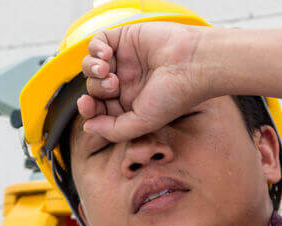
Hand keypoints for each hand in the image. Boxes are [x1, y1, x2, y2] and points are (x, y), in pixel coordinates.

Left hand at [78, 22, 207, 141]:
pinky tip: (107, 54)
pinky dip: (95, 48)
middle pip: (93, 87)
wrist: (194, 64)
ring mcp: (124, 60)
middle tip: (114, 85)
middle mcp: (126, 83)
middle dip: (97, 88)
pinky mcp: (125, 39)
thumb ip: (113, 130)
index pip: (99, 108)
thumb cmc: (176, 94)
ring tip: (107, 70)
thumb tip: (88, 127)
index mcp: (129, 104)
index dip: (89, 108)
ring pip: (91, 65)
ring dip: (92, 68)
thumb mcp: (143, 122)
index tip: (88, 105)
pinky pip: (98, 42)